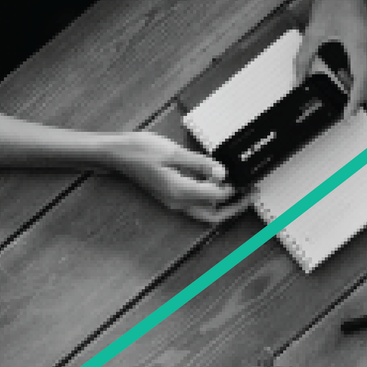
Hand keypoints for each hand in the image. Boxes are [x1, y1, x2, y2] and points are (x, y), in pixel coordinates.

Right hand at [110, 131, 240, 223]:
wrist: (116, 154)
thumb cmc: (139, 150)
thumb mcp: (173, 152)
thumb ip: (200, 163)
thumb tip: (221, 172)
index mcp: (179, 191)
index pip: (216, 196)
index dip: (234, 189)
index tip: (247, 181)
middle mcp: (177, 202)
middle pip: (213, 215)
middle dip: (234, 208)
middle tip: (250, 195)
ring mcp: (173, 201)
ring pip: (205, 212)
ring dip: (223, 205)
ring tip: (239, 191)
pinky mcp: (171, 196)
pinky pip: (195, 204)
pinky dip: (209, 199)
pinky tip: (216, 185)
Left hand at [300, 0, 366, 109]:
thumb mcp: (314, 33)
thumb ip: (303, 59)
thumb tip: (298, 79)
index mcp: (360, 47)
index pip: (361, 84)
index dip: (354, 103)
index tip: (347, 115)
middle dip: (359, 100)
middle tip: (344, 111)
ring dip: (361, 89)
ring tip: (344, 97)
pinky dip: (362, 78)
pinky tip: (348, 79)